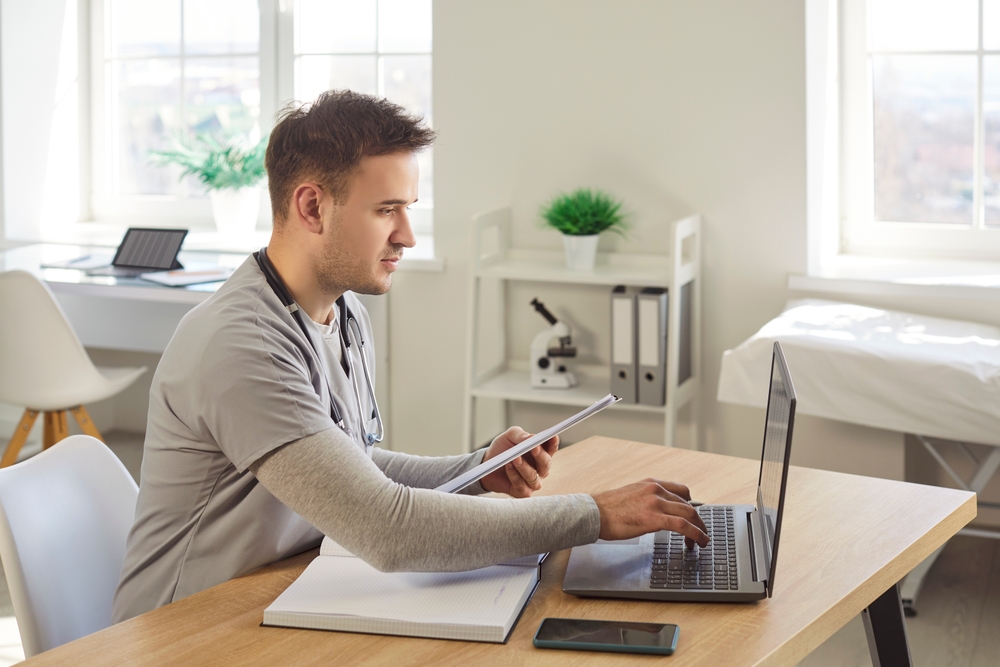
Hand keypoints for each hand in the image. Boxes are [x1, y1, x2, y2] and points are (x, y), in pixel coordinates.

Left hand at [480, 426, 558, 497]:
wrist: (487, 463)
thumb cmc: (502, 449)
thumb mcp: (510, 436)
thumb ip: (521, 435)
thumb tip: (531, 438)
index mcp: (540, 453)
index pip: (551, 449)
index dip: (553, 443)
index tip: (553, 436)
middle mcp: (539, 469)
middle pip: (546, 464)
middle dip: (541, 455)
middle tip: (534, 447)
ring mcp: (532, 482)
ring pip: (534, 477)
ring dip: (524, 467)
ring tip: (515, 458)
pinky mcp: (523, 492)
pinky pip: (522, 485)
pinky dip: (514, 475)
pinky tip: (508, 466)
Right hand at [591, 479, 708, 547]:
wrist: (593, 513)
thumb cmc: (608, 509)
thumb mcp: (631, 496)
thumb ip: (647, 500)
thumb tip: (657, 513)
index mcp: (650, 484)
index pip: (681, 490)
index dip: (691, 504)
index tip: (694, 516)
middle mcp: (656, 489)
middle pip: (688, 503)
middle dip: (698, 520)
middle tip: (701, 532)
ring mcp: (655, 503)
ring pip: (689, 513)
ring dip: (700, 528)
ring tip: (702, 540)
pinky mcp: (654, 518)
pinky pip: (683, 525)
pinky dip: (695, 533)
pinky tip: (699, 541)